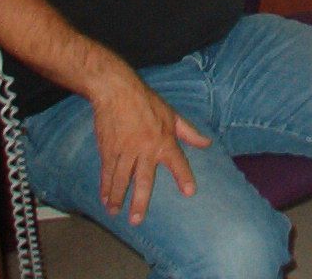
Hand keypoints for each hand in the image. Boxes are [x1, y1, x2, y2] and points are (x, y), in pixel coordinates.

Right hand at [89, 68, 211, 223]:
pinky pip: (107, 171)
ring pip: (121, 178)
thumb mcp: (171, 115)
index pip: (177, 162)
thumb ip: (189, 132)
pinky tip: (104, 198)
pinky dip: (105, 186)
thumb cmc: (147, 102)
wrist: (117, 91)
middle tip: (136, 219)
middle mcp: (145, 148)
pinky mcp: (109, 148)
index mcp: (164, 140)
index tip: (189, 192)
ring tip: (115, 212)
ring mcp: (125, 150)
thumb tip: (207, 143)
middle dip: (139, 201)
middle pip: (142, 180)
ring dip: (117, 197)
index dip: (183, 177)